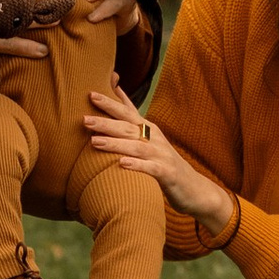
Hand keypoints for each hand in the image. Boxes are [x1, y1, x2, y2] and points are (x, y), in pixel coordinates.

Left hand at [83, 84, 236, 233]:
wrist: (194, 188)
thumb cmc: (163, 161)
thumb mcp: (149, 137)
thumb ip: (132, 117)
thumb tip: (117, 91)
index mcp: (148, 129)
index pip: (127, 112)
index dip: (110, 102)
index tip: (90, 93)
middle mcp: (154, 139)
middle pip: (128, 127)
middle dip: (106, 122)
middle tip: (84, 119)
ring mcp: (161, 155)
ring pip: (136, 147)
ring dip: (115, 144)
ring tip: (95, 141)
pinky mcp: (167, 174)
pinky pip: (150, 169)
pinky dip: (136, 165)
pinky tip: (121, 164)